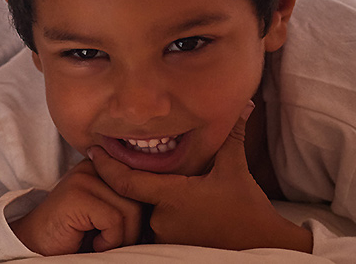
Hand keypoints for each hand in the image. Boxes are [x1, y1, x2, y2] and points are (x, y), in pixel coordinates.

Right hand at [9, 158, 145, 254]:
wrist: (36, 245)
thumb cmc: (76, 234)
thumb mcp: (107, 212)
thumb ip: (128, 200)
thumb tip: (165, 206)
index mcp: (103, 166)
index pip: (143, 183)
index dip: (143, 212)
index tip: (130, 232)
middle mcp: (93, 165)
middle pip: (140, 196)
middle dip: (134, 227)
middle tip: (113, 242)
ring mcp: (84, 178)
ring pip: (130, 210)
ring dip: (122, 237)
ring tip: (102, 243)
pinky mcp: (77, 195)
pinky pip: (114, 220)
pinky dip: (109, 240)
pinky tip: (94, 244)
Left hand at [88, 101, 311, 252]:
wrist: (262, 247)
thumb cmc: (248, 211)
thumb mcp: (236, 170)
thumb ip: (233, 137)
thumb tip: (245, 106)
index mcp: (172, 196)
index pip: (126, 181)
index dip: (106, 166)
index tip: (93, 151)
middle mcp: (162, 219)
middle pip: (141, 197)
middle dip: (148, 185)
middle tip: (162, 177)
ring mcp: (166, 237)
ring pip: (152, 214)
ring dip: (160, 204)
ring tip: (186, 201)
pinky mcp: (173, 250)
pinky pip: (161, 230)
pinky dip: (167, 219)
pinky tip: (187, 216)